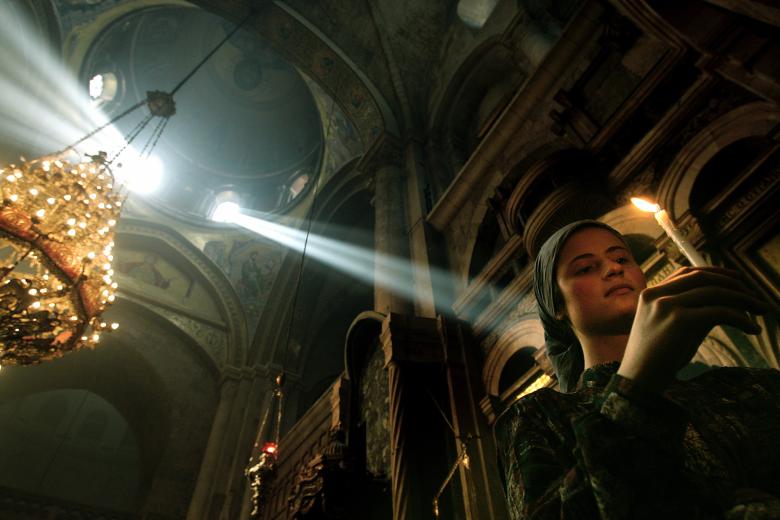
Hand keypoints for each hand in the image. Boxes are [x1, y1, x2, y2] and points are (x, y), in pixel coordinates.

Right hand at [617, 267, 768, 392]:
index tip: (738, 280)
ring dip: (743, 300)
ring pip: (714, 292)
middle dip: (734, 284)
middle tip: (756, 299)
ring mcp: (665, 305)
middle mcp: (656, 294)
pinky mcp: (677, 320)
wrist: (639, 380)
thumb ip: (694, 311)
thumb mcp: (674, 328)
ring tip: (761, 311)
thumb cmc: (657, 358)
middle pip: (702, 277)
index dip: (716, 273)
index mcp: (651, 294)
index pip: (687, 272)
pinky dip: (740, 318)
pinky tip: (751, 328)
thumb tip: (728, 303)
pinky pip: (718, 312)